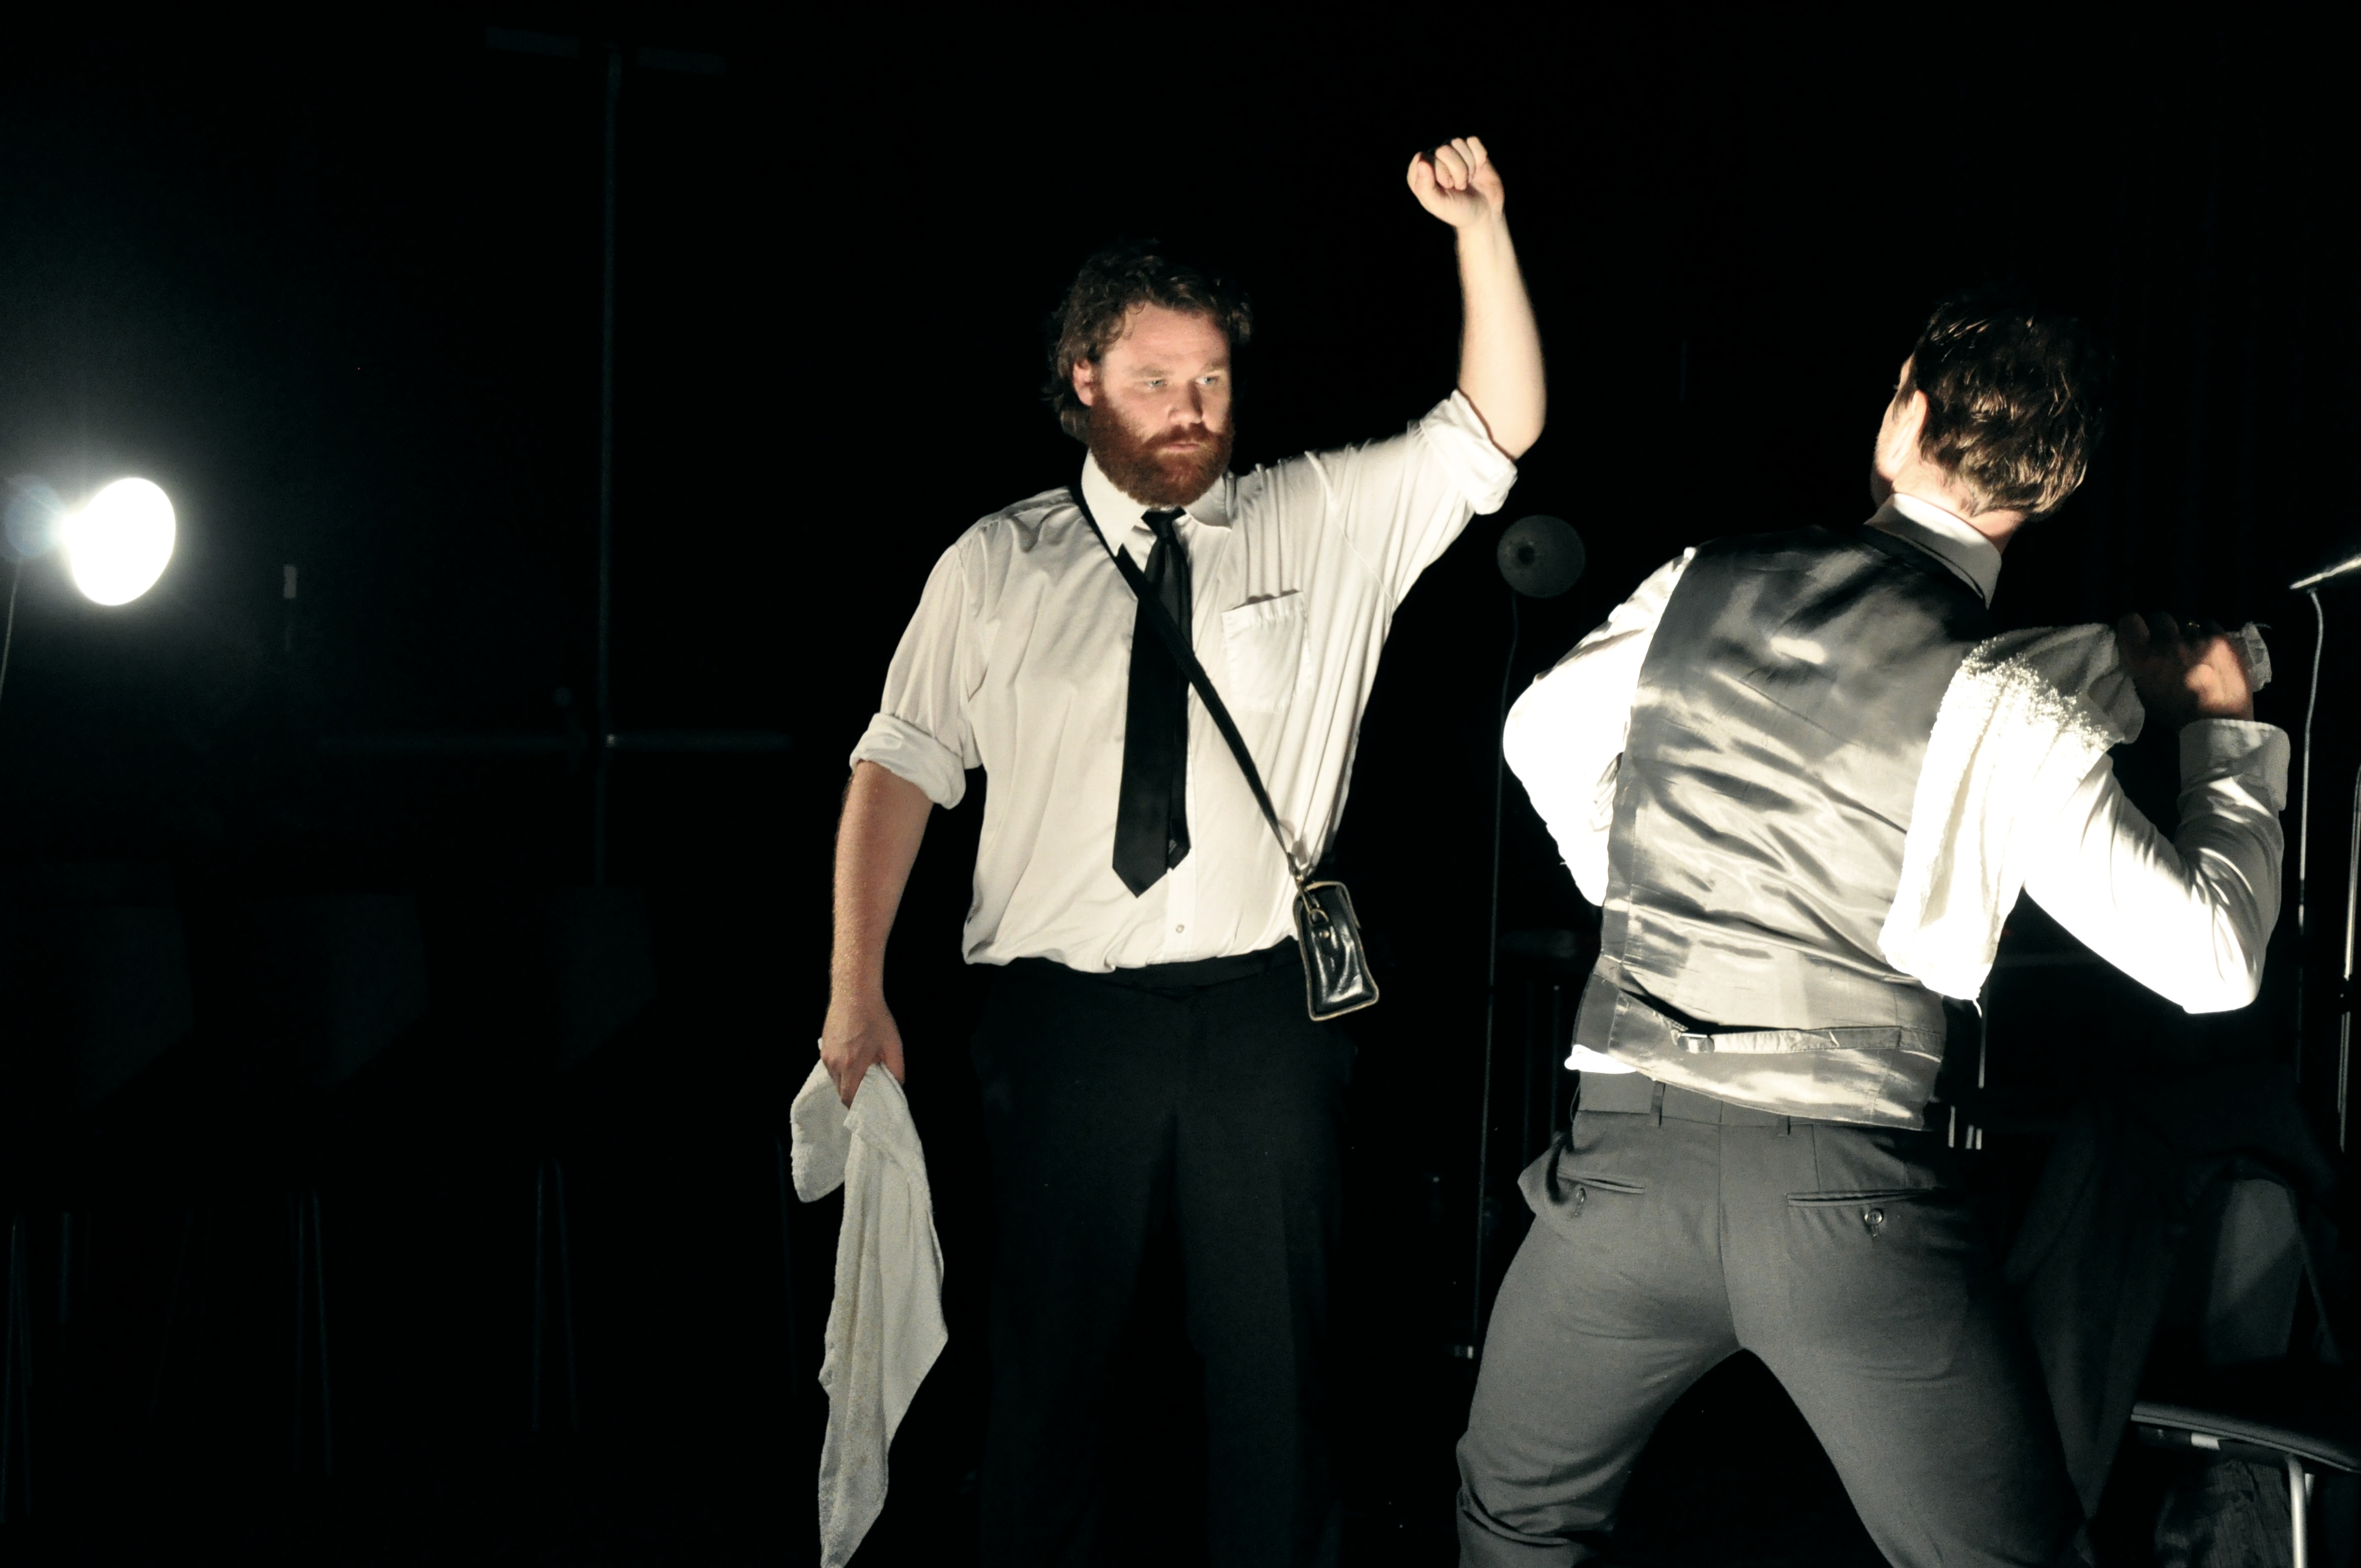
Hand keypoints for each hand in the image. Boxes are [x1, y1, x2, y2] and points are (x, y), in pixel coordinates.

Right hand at [819, 988, 905, 1107]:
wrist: (854, 992)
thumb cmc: (875, 1017)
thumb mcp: (894, 1045)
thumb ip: (896, 1069)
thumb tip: (897, 1085)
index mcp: (852, 1065)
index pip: (849, 1098)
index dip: (858, 1106)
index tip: (868, 1107)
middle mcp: (835, 1063)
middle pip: (841, 1091)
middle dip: (854, 1094)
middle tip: (869, 1090)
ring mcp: (826, 1055)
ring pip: (835, 1079)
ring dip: (847, 1081)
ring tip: (863, 1072)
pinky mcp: (823, 1047)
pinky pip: (831, 1067)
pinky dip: (842, 1069)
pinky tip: (854, 1059)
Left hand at [1407, 136, 1504, 228]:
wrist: (1485, 213)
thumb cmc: (1458, 211)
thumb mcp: (1438, 205)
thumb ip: (1424, 187)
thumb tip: (1421, 161)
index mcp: (1419, 173)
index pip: (1423, 157)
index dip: (1440, 171)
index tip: (1447, 187)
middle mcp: (1433, 159)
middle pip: (1443, 149)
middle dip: (1457, 170)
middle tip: (1460, 186)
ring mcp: (1452, 152)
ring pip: (1458, 143)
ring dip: (1469, 165)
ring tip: (1468, 180)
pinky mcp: (1469, 149)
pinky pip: (1473, 141)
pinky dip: (1479, 157)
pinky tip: (1478, 169)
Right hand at [2116, 612, 2254, 726]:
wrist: (2219, 722)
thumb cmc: (2178, 713)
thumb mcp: (2145, 693)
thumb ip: (2140, 667)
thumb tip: (2140, 650)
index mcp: (2144, 658)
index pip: (2129, 621)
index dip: (2134, 626)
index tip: (2139, 634)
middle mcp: (2168, 643)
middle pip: (2160, 617)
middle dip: (2161, 628)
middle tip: (2167, 642)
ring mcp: (2197, 638)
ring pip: (2186, 619)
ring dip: (2184, 630)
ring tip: (2191, 645)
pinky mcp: (2222, 638)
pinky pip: (2208, 623)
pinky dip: (2206, 631)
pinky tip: (2208, 645)